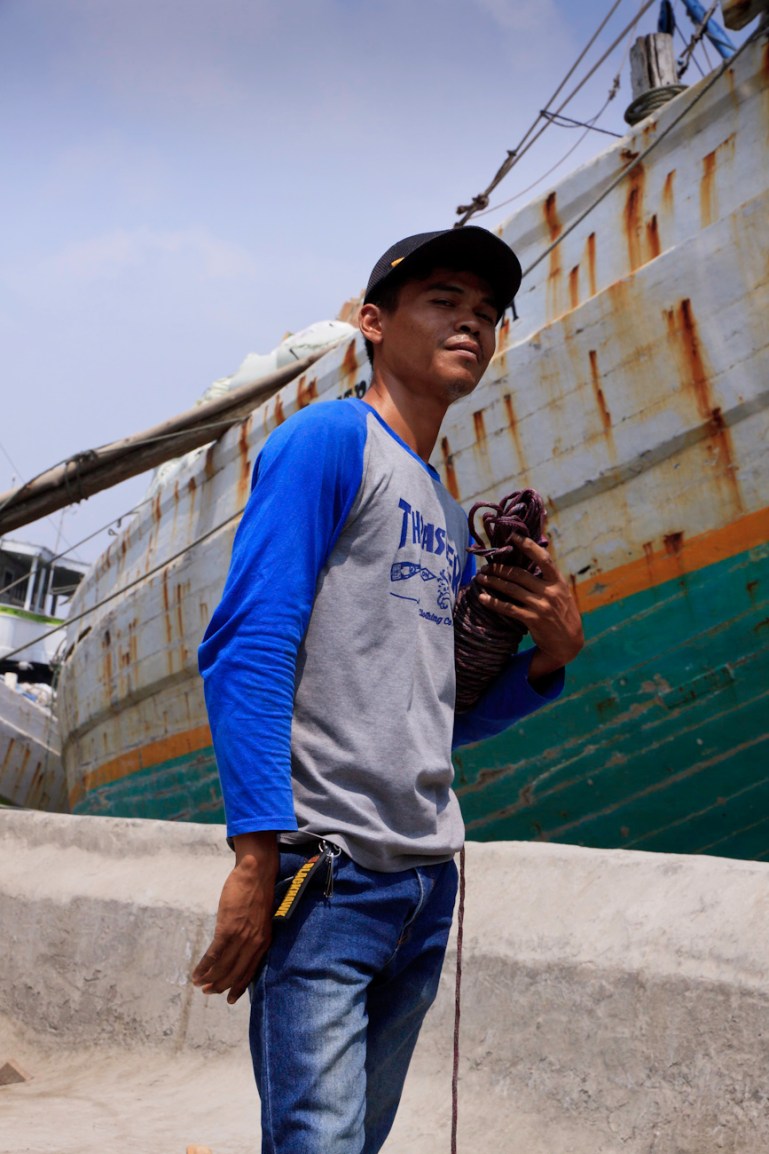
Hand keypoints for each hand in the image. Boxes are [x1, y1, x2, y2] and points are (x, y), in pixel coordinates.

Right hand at [191, 832, 277, 1004]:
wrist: (256, 872)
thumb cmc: (256, 891)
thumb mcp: (259, 918)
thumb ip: (252, 933)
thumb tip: (239, 945)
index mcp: (263, 941)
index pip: (250, 971)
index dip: (239, 986)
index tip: (230, 998)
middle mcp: (254, 943)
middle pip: (236, 972)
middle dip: (221, 985)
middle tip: (209, 992)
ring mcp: (242, 937)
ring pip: (224, 966)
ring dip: (210, 978)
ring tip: (199, 985)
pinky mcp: (229, 928)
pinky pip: (215, 954)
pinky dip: (204, 966)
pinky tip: (196, 973)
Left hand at [475, 536, 583, 681]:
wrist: (568, 643)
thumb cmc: (562, 614)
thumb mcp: (561, 593)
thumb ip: (548, 579)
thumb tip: (531, 559)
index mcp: (558, 582)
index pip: (543, 558)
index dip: (528, 545)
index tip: (513, 536)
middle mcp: (550, 591)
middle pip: (519, 574)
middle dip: (499, 568)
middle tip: (485, 566)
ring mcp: (541, 606)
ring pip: (511, 589)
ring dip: (493, 582)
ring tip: (480, 578)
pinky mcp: (532, 619)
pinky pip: (508, 608)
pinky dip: (493, 602)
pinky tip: (482, 597)